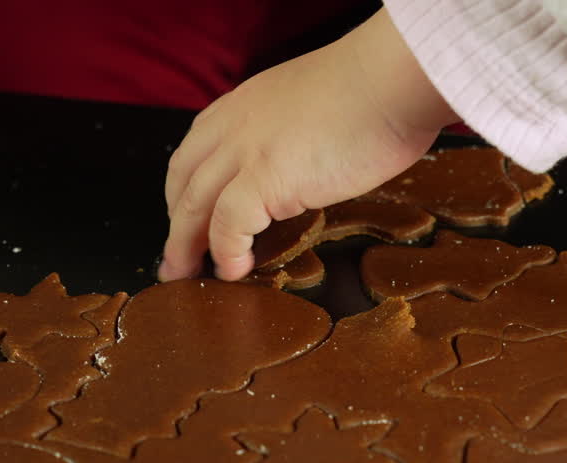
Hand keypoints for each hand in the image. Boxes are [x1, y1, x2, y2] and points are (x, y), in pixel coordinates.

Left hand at [159, 8, 456, 281]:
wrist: (392, 80)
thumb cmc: (379, 89)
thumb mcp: (318, 103)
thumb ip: (297, 132)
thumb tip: (311, 164)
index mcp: (247, 104)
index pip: (196, 151)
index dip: (185, 190)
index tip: (186, 218)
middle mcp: (235, 124)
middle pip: (184, 181)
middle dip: (175, 226)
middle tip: (174, 260)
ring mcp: (246, 151)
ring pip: (194, 206)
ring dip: (187, 248)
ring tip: (187, 277)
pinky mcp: (264, 178)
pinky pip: (228, 225)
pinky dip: (226, 253)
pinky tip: (234, 271)